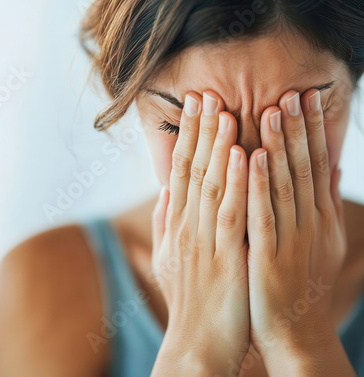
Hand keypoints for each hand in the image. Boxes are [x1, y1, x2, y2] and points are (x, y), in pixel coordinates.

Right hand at [150, 91, 249, 375]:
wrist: (196, 342)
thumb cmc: (187, 299)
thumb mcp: (168, 259)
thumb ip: (166, 222)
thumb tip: (165, 191)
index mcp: (176, 225)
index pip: (180, 172)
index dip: (188, 137)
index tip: (194, 107)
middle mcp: (186, 228)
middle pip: (193, 172)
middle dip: (201, 131)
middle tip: (207, 94)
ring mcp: (204, 243)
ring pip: (212, 187)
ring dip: (219, 148)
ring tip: (225, 112)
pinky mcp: (226, 260)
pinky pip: (233, 216)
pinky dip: (238, 185)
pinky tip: (244, 157)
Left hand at [247, 89, 352, 374]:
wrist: (294, 332)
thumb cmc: (300, 283)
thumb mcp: (321, 241)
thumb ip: (322, 203)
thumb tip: (331, 166)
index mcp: (316, 219)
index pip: (314, 166)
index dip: (311, 131)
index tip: (304, 97)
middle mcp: (308, 224)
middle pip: (303, 169)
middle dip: (298, 129)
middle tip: (291, 92)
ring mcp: (290, 240)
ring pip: (284, 185)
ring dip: (279, 146)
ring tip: (274, 110)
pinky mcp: (268, 257)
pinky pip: (261, 215)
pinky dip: (257, 184)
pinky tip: (251, 156)